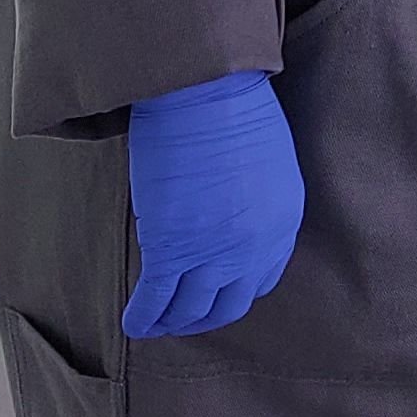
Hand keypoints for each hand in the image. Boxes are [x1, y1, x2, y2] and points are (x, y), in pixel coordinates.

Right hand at [121, 71, 302, 339]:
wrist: (206, 91)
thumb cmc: (233, 105)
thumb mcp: (267, 160)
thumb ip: (253, 198)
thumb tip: (225, 212)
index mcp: (283, 222)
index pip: (263, 277)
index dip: (236, 289)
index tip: (218, 292)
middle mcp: (254, 248)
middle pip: (229, 304)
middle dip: (206, 318)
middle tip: (186, 319)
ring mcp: (213, 254)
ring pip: (191, 310)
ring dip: (173, 322)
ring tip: (157, 325)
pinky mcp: (171, 250)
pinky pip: (156, 299)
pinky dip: (143, 318)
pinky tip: (133, 325)